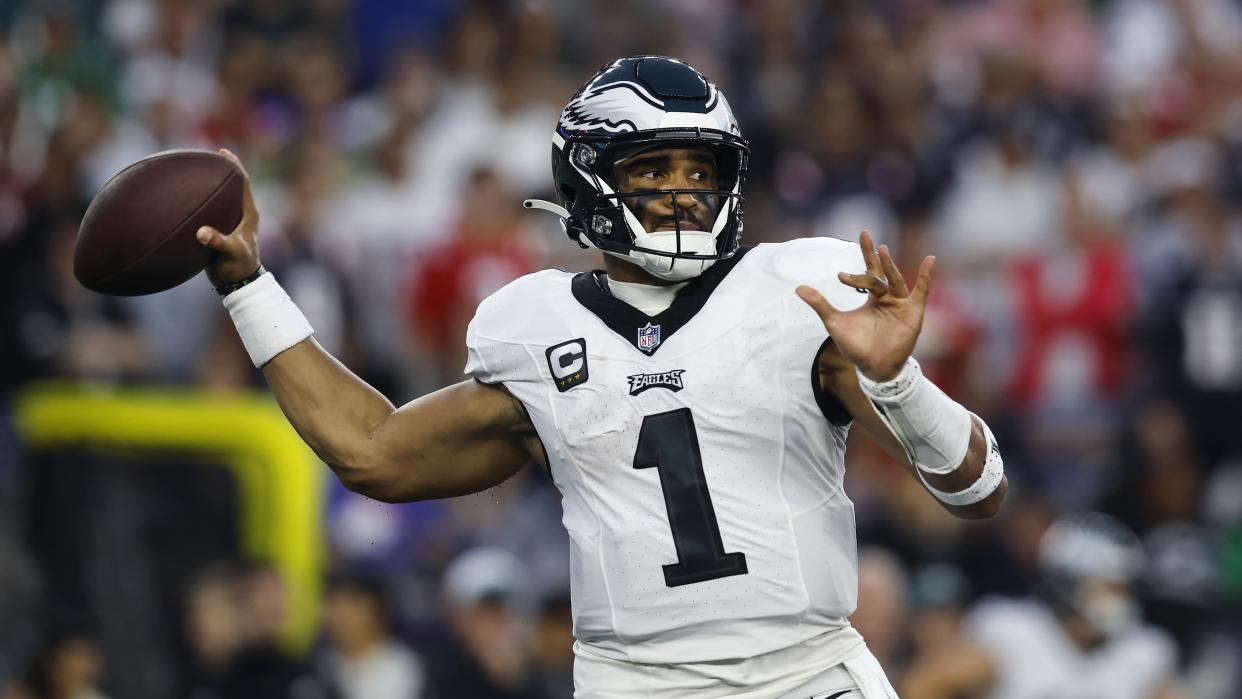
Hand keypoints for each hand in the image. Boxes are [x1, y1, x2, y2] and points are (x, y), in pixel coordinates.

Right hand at [196, 148, 260, 287]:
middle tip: (202, 157)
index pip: (243, 183)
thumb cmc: (239, 266)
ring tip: (189, 173)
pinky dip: (196, 204)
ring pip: (218, 199)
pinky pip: (207, 212)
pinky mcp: (218, 231)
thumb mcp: (230, 253)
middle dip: (218, 171)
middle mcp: (239, 214)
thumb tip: (201, 233)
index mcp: (248, 214)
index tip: (223, 152)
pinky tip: (179, 200)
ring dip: (207, 187)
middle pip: (230, 186)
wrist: (237, 282)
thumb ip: (217, 242)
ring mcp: (229, 222)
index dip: (234, 166)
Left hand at [796, 231, 934, 381]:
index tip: (840, 275)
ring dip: (889, 266)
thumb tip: (798, 288)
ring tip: (882, 250)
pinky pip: (922, 291)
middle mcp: (888, 297)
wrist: (873, 367)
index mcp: (872, 297)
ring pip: (894, 280)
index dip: (859, 262)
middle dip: (873, 255)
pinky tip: (930, 259)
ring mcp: (901, 304)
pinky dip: (925, 277)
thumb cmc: (855, 346)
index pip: (868, 272)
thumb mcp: (834, 322)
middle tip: (865, 235)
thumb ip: (820, 304)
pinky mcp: (913, 313)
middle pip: (881, 272)